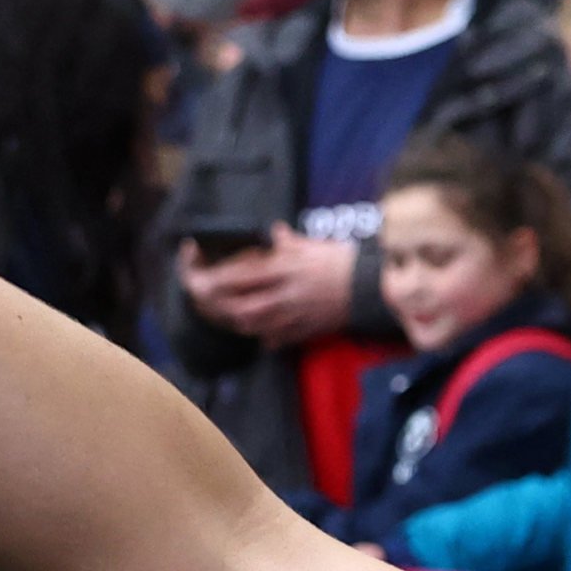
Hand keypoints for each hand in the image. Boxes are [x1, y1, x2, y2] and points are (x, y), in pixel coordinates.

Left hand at [181, 225, 356, 341]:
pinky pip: (272, 338)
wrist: (372, 289)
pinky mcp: (303, 330)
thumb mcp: (312, 245)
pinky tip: (253, 326)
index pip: (235, 275)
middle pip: (235, 306)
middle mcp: (283, 295)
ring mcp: (292, 316)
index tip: (198, 264)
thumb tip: (273, 232)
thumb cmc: (343, 262)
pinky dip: (258, 333)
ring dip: (230, 318)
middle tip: (201, 292)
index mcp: (282, 269)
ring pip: (248, 325)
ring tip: (222, 308)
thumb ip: (287, 241)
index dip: (210, 273)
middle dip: (212, 302)